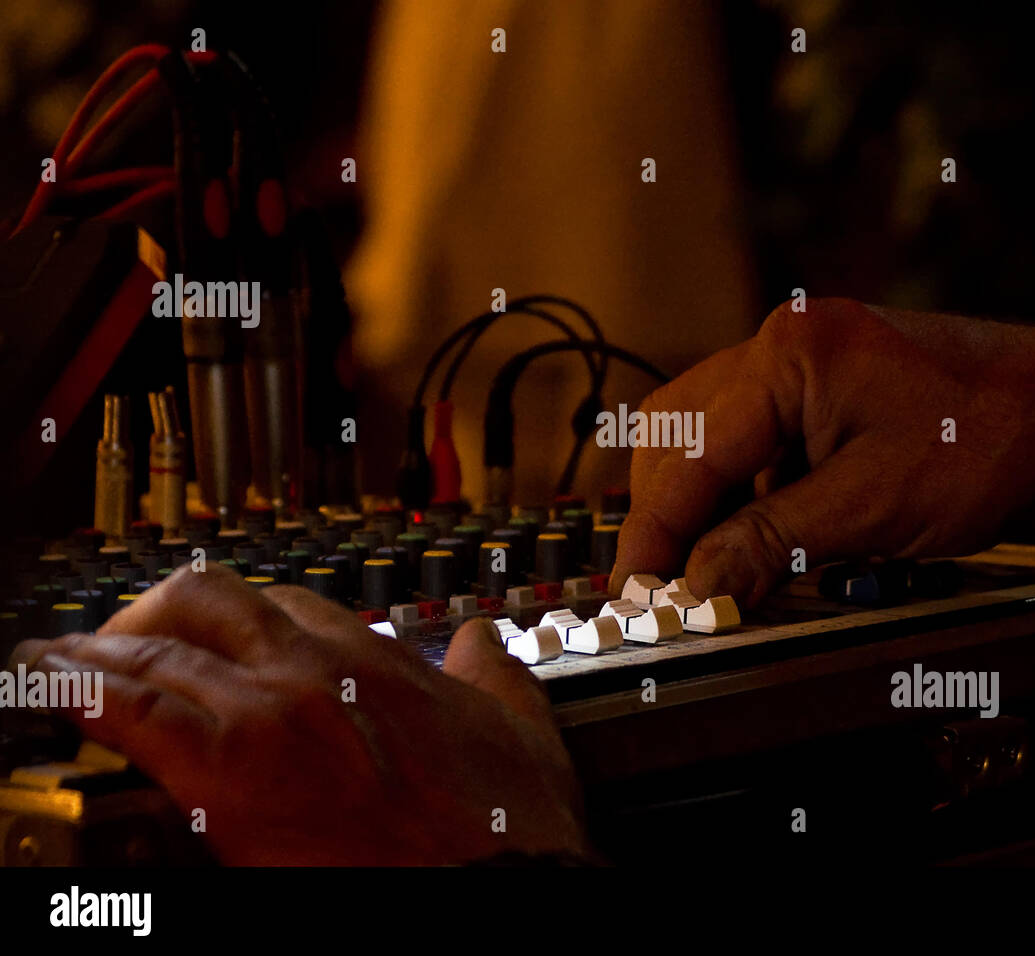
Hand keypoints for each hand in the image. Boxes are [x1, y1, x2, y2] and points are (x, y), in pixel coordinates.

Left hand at [12, 564, 591, 864]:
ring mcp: (272, 710)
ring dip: (105, 645)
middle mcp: (320, 669)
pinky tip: (50, 686)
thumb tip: (480, 644)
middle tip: (133, 638)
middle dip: (164, 611)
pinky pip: (133, 707)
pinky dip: (81, 689)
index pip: (293, 606)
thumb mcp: (518, 729)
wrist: (496, 887)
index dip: (247, 620)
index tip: (223, 637)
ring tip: (62, 657)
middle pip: (217, 602)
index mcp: (379, 661)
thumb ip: (494, 676)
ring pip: (165, 645)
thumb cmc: (506, 825)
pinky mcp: (228, 768)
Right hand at [611, 298, 1034, 606]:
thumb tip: (696, 586)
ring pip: (704, 430)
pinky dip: (739, 485)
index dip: (655, 532)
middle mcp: (781, 341)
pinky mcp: (820, 381)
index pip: (690, 455)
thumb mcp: (869, 508)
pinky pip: (748, 432)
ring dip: (697, 498)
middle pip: (678, 433)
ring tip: (706, 559)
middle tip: (661, 582)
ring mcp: (800, 356)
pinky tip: (758, 526)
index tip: (635, 590)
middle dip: (664, 511)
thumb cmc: (984, 440)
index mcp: (787, 354)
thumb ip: (769, 543)